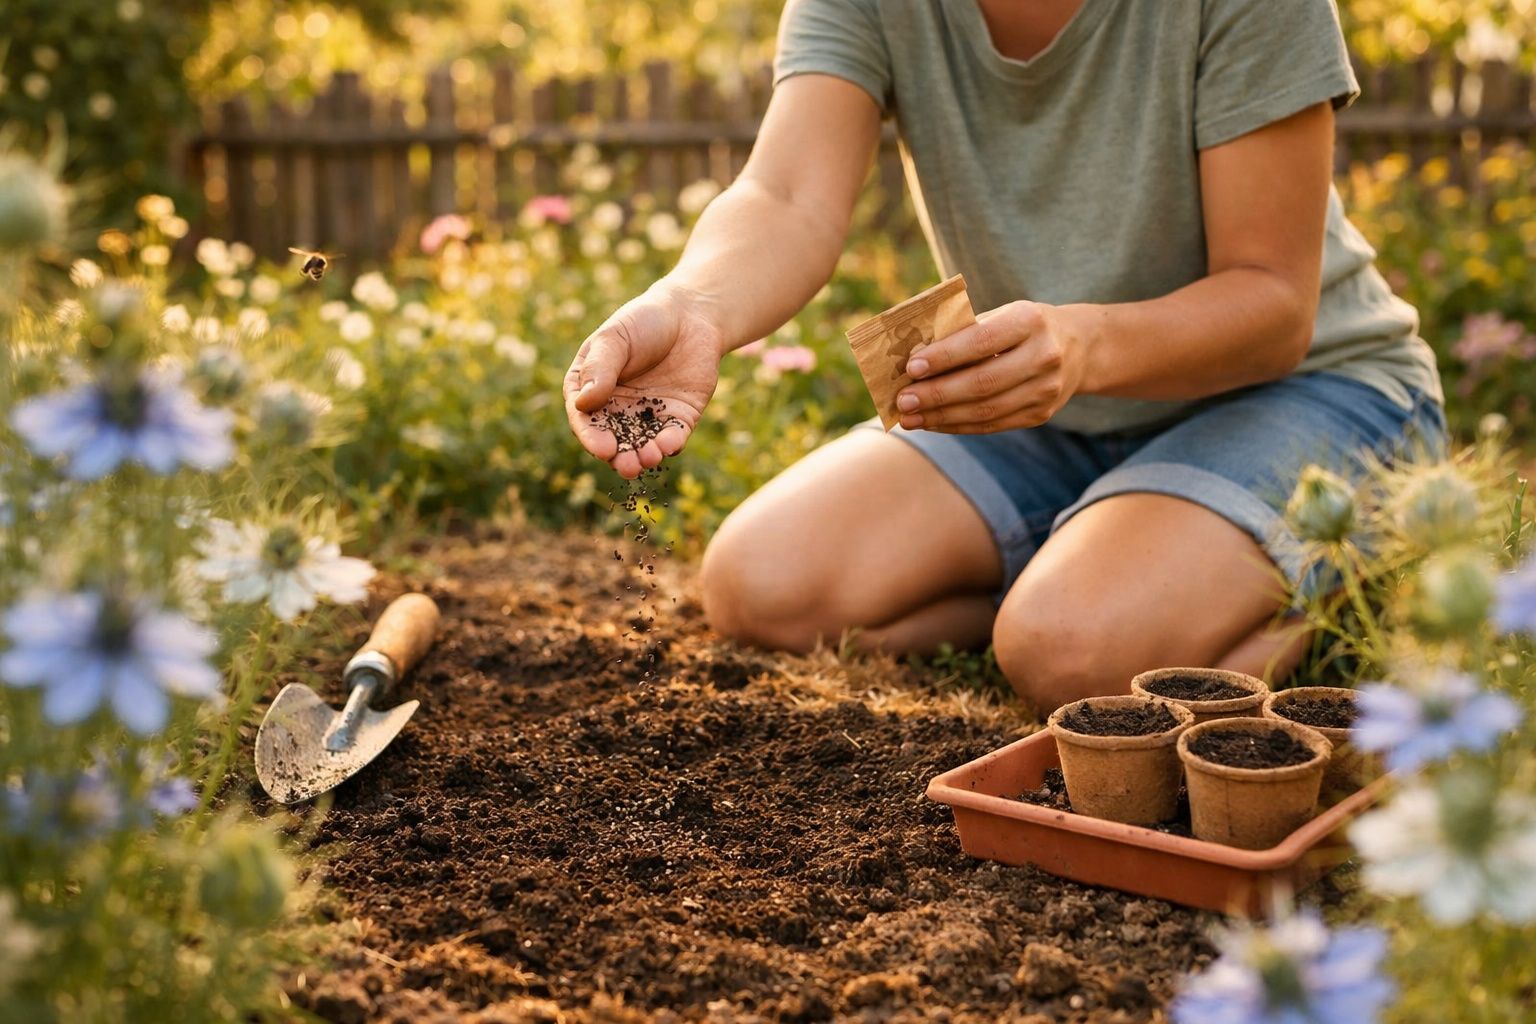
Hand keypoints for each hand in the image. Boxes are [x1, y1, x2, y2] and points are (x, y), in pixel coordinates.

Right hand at [565, 283, 723, 477]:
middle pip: (614, 440)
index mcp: (590, 389)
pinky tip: (671, 445)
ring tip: (650, 458)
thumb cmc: (642, 322)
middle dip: (620, 457)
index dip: (592, 437)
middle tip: (628, 466)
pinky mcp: (678, 418)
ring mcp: (648, 416)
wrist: (689, 315)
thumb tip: (584, 403)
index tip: (603, 449)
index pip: (585, 419)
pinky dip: (672, 444)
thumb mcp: (614, 339)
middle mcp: (616, 409)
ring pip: (643, 445)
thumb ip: (600, 369)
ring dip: (645, 456)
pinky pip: (673, 437)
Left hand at [896, 301, 1085, 432]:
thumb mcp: (1001, 315)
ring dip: (941, 417)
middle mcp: (1044, 356)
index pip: (981, 341)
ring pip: (986, 411)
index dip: (945, 356)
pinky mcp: (1041, 414)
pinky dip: (957, 426)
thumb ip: (963, 333)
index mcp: (1030, 320)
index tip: (911, 367)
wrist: (1080, 346)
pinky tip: (932, 423)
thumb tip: (912, 361)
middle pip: (983, 382)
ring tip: (909, 417)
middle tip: (902, 400)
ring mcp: (1046, 390)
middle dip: (936, 394)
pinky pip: (993, 425)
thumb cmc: (1022, 326)